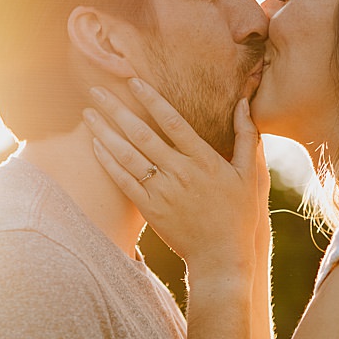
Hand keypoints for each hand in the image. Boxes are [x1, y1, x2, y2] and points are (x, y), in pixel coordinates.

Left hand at [84, 80, 265, 284]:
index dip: (151, 99)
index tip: (133, 81)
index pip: (173, 121)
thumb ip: (246, 136)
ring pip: (128, 156)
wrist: (221, 258)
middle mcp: (181, 173)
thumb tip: (244, 103)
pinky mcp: (151, 210)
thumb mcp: (249, 175)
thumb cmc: (238, 216)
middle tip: (96, 91)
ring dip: (105, 133)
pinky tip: (96, 146)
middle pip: (142, 134)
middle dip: (117, 110)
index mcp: (204, 160)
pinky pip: (125, 182)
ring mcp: (163, 192)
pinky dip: (109, 163)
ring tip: (88, 114)